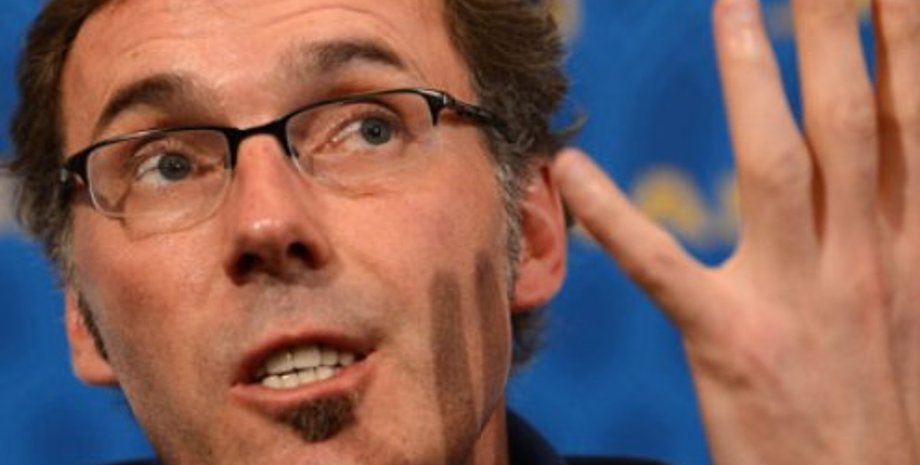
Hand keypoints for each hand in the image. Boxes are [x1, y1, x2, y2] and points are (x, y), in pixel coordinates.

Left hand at [551, 0, 919, 462]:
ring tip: (734, 4)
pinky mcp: (731, 345)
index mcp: (912, 250)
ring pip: (778, 166)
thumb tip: (896, 160)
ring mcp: (800, 302)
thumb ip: (896, 229)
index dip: (907, 44)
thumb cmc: (889, 407)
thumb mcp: (912, 305)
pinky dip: (617, 216)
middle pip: (853, 120)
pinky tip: (572, 166)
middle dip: (839, 28)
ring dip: (755, 79)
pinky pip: (663, 268)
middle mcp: (866, 260)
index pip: (912, 123)